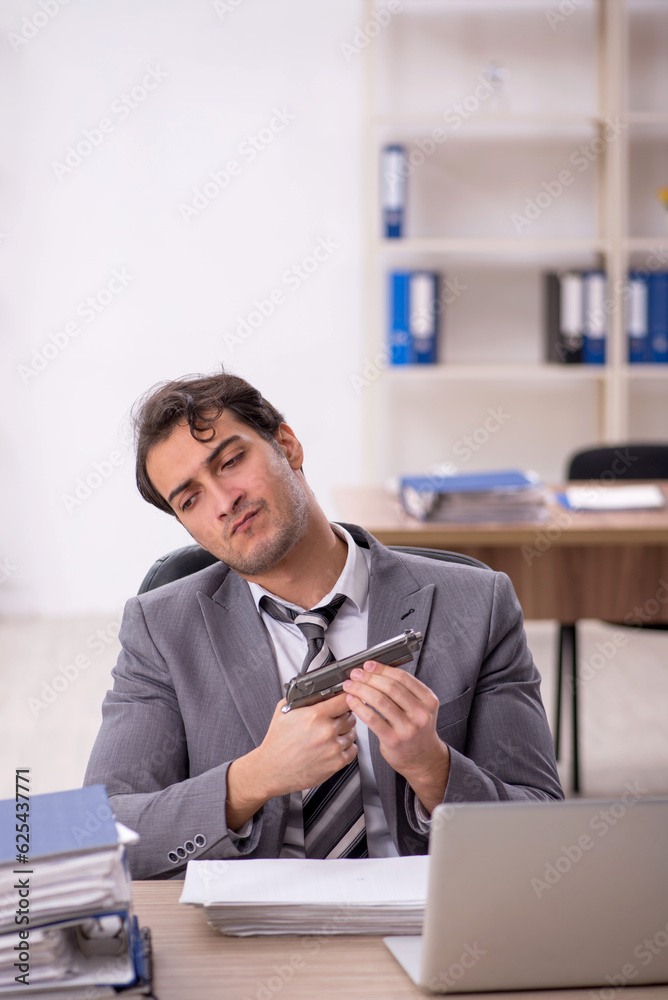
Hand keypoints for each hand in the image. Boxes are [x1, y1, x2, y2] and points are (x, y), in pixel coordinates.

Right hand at [226, 692, 357, 831]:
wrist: (272, 769)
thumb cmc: (277, 743)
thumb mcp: (283, 711)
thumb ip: (300, 698)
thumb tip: (313, 690)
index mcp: (315, 715)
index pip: (344, 699)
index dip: (346, 697)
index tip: (346, 697)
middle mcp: (326, 731)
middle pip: (351, 716)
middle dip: (344, 715)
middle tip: (335, 718)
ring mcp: (333, 748)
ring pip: (353, 733)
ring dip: (345, 732)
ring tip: (332, 734)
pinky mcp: (336, 763)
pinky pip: (352, 750)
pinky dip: (346, 747)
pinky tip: (335, 746)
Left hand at [343, 661, 449, 814]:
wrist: (422, 758)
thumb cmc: (417, 731)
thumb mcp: (421, 708)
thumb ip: (405, 691)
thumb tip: (377, 671)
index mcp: (428, 700)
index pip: (402, 677)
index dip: (382, 669)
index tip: (369, 665)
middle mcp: (420, 713)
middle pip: (390, 687)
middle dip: (369, 677)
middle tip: (356, 674)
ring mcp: (407, 728)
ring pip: (380, 701)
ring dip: (361, 689)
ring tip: (351, 686)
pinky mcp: (393, 739)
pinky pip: (372, 718)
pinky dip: (359, 706)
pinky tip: (352, 701)